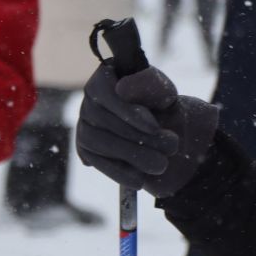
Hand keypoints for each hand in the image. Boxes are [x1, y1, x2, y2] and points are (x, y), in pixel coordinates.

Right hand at [76, 62, 217, 197]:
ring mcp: (85, 124)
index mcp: (106, 76)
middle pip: (102, 118)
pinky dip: (118, 172)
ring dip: (132, 155)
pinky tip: (139, 179)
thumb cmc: (164, 108)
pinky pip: (96, 161)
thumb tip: (121, 89)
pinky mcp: (86, 149)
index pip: (104, 91)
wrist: (168, 136)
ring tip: (161, 164)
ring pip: (96, 141)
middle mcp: (90, 97)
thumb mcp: (166, 93)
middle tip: (170, 146)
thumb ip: (149, 84)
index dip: (127, 111)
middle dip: (138, 137)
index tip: (153, 127)